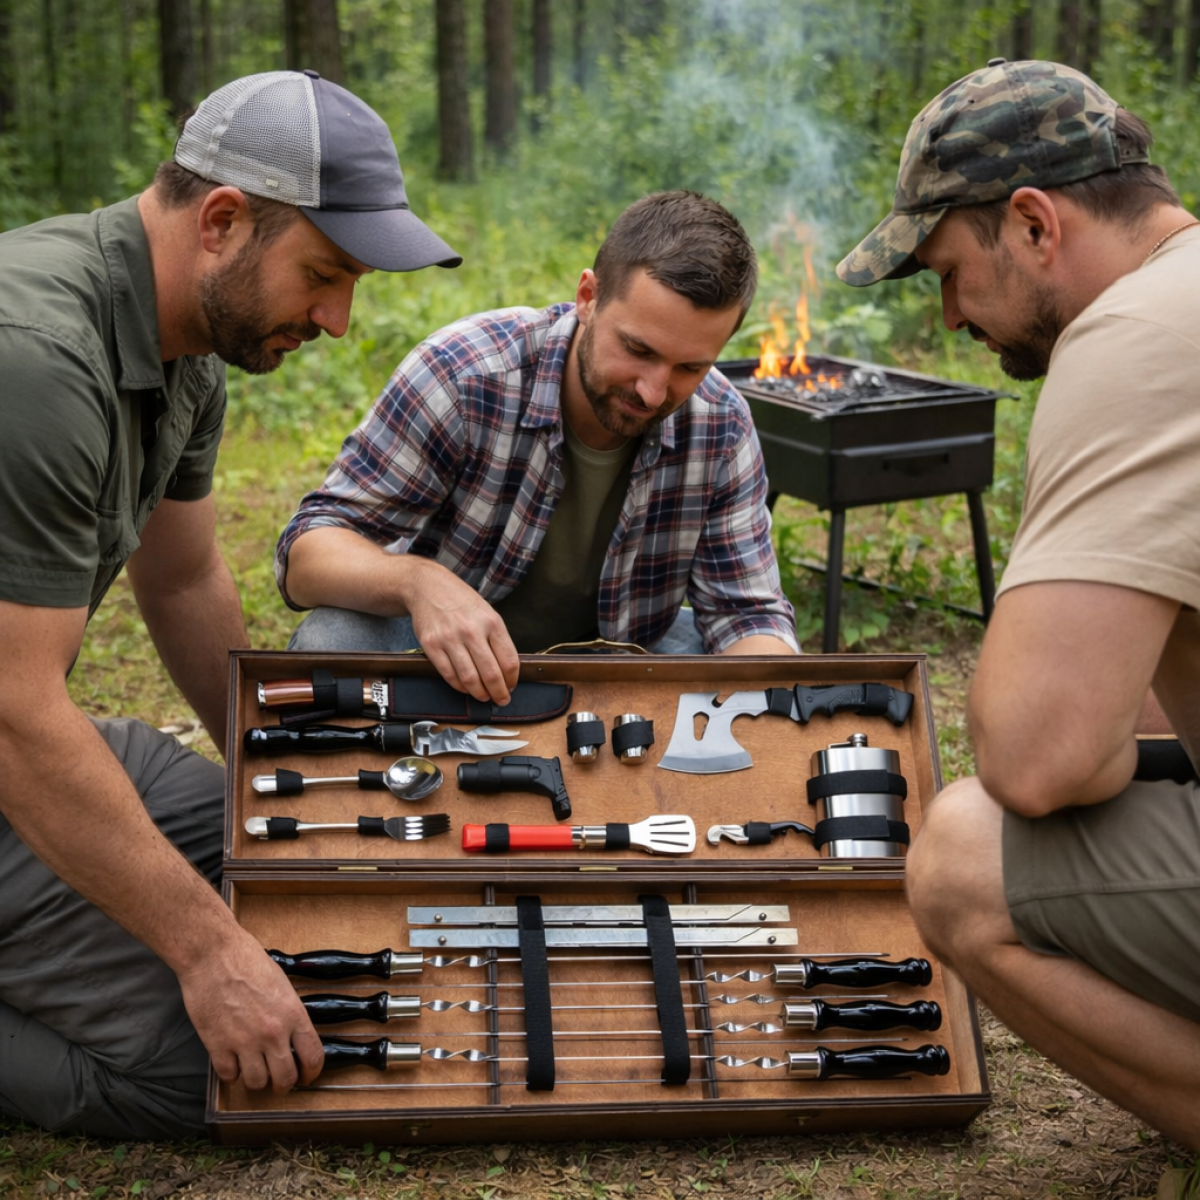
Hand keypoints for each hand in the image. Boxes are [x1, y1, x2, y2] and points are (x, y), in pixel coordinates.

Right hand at [177, 927, 323, 1093]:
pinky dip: (231, 1073)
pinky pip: (229, 1076)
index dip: (312, 1072)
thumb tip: (293, 1035)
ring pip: (257, 1083)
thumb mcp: (281, 984)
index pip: (313, 1056)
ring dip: (256, 1080)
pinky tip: (232, 1062)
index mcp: (293, 1014)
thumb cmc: (246, 961)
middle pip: (285, 1078)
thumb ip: (289, 1013)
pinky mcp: (217, 1046)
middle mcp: (272, 1033)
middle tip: (279, 1081)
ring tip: (254, 1070)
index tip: (307, 1076)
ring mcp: (244, 1042)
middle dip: (284, 1084)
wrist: (213, 955)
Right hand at [404, 561, 520, 703]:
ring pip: (469, 679)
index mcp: (492, 622)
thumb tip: (506, 670)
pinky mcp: (431, 646)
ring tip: (484, 697)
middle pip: (491, 674)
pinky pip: (449, 675)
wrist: (428, 587)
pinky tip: (466, 688)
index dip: (512, 680)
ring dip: (479, 693)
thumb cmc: (461, 601)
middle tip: (501, 699)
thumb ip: (497, 638)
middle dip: (499, 693)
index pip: (509, 661)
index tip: (511, 687)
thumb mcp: (487, 612)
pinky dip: (460, 687)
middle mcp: (472, 631)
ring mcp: (450, 639)